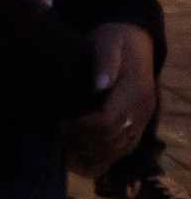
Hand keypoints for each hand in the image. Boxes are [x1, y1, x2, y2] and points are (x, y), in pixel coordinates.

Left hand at [66, 22, 156, 174]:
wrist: (133, 39)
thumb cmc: (114, 40)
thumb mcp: (107, 43)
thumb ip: (104, 63)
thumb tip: (99, 85)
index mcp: (136, 93)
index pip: (108, 122)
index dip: (82, 127)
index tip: (59, 122)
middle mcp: (142, 113)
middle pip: (112, 141)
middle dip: (82, 142)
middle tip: (56, 136)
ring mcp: (141, 122)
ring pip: (117, 151)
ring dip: (90, 154)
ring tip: (63, 150)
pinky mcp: (135, 126)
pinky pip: (121, 151)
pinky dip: (100, 159)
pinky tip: (78, 159)